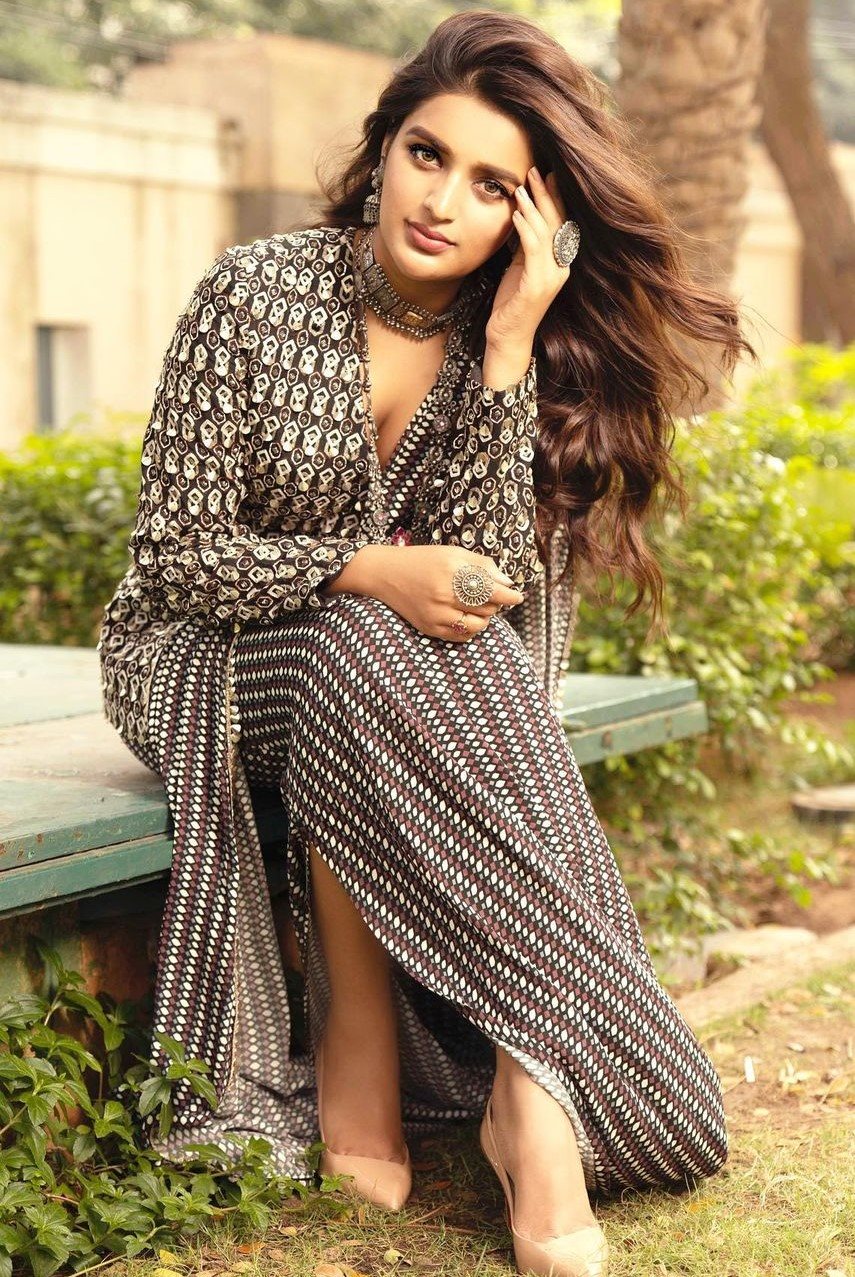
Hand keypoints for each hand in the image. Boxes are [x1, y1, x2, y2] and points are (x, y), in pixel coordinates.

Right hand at [327, 544, 525, 641]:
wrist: (385, 574)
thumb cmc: (423, 560)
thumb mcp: (453, 553)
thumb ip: (482, 565)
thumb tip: (508, 582)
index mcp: (451, 571)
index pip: (492, 590)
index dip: (510, 595)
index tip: (517, 596)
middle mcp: (444, 594)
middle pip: (488, 608)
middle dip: (496, 603)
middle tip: (489, 595)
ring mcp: (436, 614)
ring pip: (479, 625)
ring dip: (485, 617)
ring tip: (476, 606)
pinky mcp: (430, 628)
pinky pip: (463, 636)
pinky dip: (470, 628)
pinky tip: (464, 615)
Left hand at [485, 166, 573, 350]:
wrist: (507, 340)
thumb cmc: (510, 304)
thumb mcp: (518, 268)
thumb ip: (524, 245)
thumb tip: (521, 215)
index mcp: (558, 264)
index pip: (560, 224)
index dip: (554, 198)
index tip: (545, 174)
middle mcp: (560, 269)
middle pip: (557, 223)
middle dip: (546, 195)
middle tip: (535, 170)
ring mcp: (551, 279)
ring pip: (546, 233)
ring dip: (533, 207)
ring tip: (522, 186)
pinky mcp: (537, 287)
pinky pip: (533, 250)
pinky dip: (525, 229)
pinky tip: (516, 213)